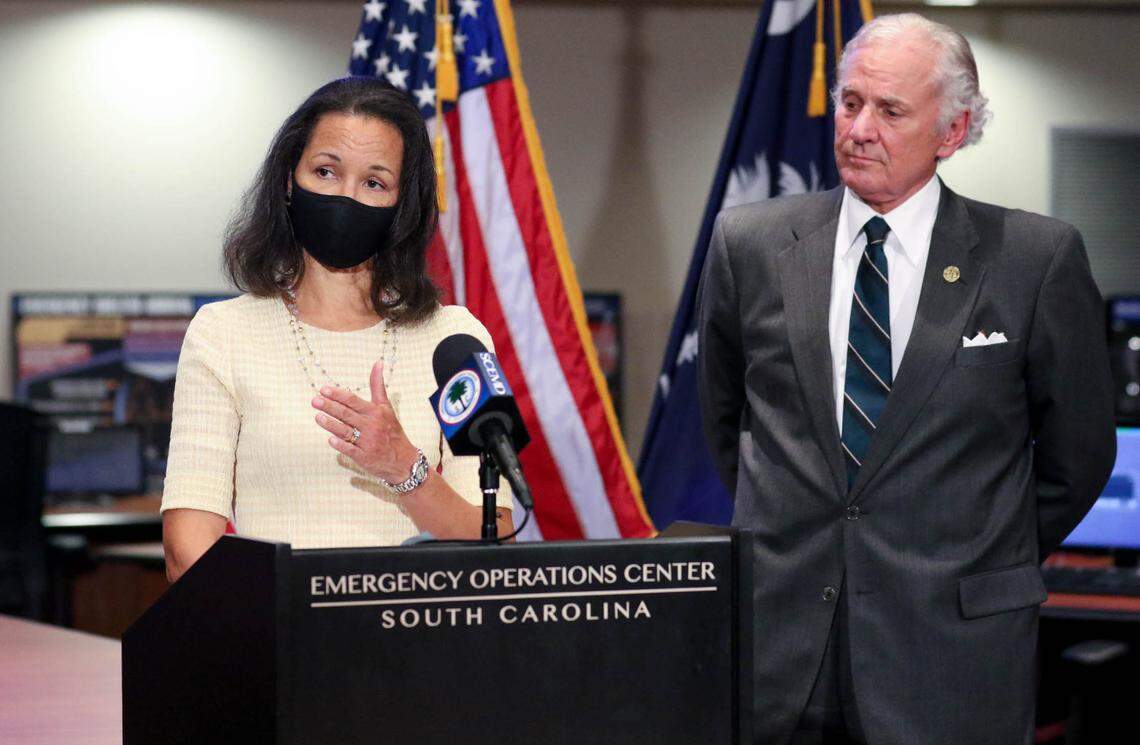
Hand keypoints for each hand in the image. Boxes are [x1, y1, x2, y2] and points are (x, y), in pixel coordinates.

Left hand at [311, 360, 419, 482]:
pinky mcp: (365, 457)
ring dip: (331, 424)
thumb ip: (378, 385)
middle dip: (330, 407)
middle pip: (347, 414)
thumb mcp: (386, 406)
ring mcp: (368, 442)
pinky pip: (351, 450)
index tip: (324, 389)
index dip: (338, 395)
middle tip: (315, 400)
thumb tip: (378, 362)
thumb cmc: (392, 431)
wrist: (403, 460)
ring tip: (317, 417)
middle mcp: (371, 426)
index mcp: (375, 412)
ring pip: (346, 431)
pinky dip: (341, 445)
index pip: (353, 400)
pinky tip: (330, 439)